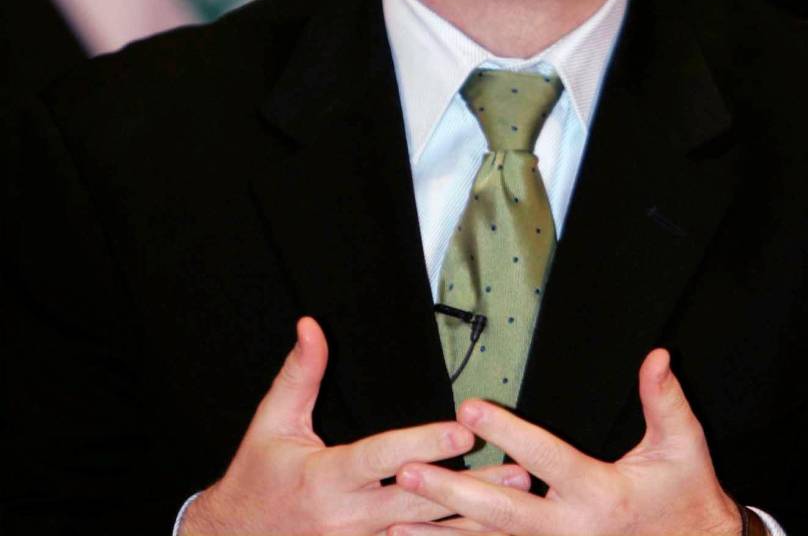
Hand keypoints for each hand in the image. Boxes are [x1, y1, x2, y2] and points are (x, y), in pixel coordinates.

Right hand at [182, 317, 530, 535]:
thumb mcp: (272, 422)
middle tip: (516, 470)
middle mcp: (348, 517)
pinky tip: (484, 530)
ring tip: (516, 502)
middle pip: (420, 500)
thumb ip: (300, 374)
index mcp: (327, 478)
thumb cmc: (257, 478)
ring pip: (424, 533)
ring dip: (472, 517)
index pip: (383, 457)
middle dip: (471, 486)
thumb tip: (311, 327)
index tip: (462, 432)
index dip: (424, 444)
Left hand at [389, 349, 740, 535]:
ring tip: (395, 520)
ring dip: (442, 532)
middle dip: (451, 492)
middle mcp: (571, 530)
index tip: (470, 408)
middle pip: (501, 512)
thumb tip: (657, 355)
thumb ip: (664, 399)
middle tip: (408, 471)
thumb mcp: (683, 445)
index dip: (506, 431)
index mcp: (599, 494)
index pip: (543, 458)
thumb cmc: (688, 496)